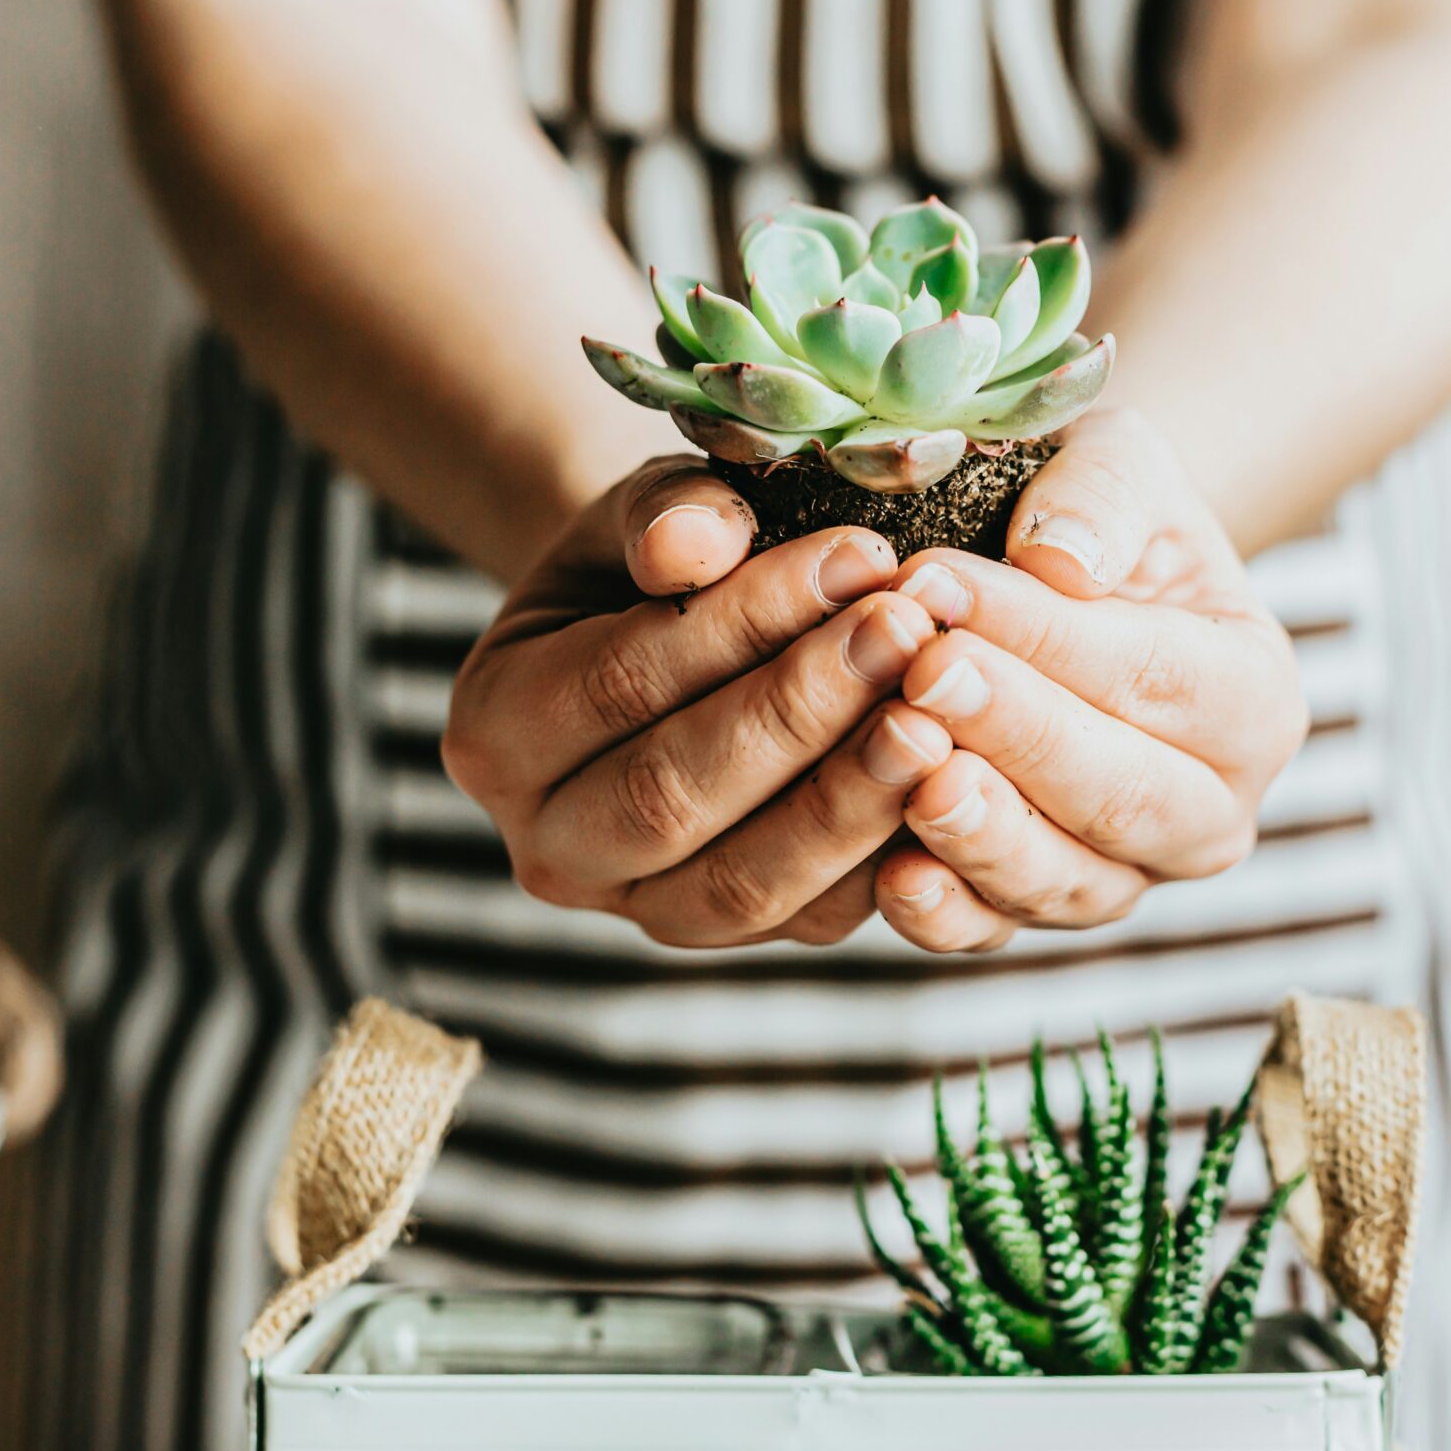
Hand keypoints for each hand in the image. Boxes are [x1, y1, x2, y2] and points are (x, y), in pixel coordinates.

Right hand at [443, 457, 959, 946]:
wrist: (674, 643)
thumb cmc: (661, 563)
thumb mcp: (647, 511)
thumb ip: (668, 515)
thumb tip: (692, 544)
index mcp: (494, 731)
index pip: (618, 683)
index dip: (742, 623)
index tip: (858, 558)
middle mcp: (549, 847)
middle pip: (672, 796)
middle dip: (801, 713)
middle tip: (912, 633)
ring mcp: (639, 911)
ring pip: (745, 882)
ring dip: (851, 800)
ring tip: (942, 714)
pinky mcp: (731, 939)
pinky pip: (814, 922)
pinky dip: (888, 862)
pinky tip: (957, 789)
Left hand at [868, 408, 1308, 951]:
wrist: (1060, 586)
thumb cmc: (1093, 516)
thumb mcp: (1117, 463)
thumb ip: (1103, 493)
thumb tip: (1062, 556)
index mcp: (1256, 699)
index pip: (1154, 674)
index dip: (1047, 636)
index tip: (938, 584)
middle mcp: (1211, 810)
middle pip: (1122, 791)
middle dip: (1016, 734)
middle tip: (922, 674)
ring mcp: (1128, 875)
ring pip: (1068, 878)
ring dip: (984, 833)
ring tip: (909, 770)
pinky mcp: (1040, 911)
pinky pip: (998, 931)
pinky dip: (948, 914)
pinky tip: (892, 875)